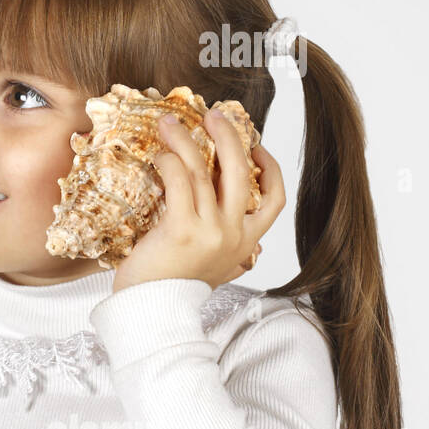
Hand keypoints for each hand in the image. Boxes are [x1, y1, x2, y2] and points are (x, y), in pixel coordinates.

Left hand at [110, 109, 285, 293]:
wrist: (152, 313)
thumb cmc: (170, 287)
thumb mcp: (208, 265)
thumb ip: (218, 241)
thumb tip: (214, 213)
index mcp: (245, 243)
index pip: (276, 201)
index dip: (271, 169)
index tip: (256, 146)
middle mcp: (234, 235)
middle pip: (242, 173)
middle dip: (230, 136)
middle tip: (213, 115)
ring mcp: (211, 232)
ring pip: (206, 171)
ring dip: (187, 140)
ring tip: (170, 123)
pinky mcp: (183, 230)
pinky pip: (180, 182)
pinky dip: (170, 162)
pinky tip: (159, 155)